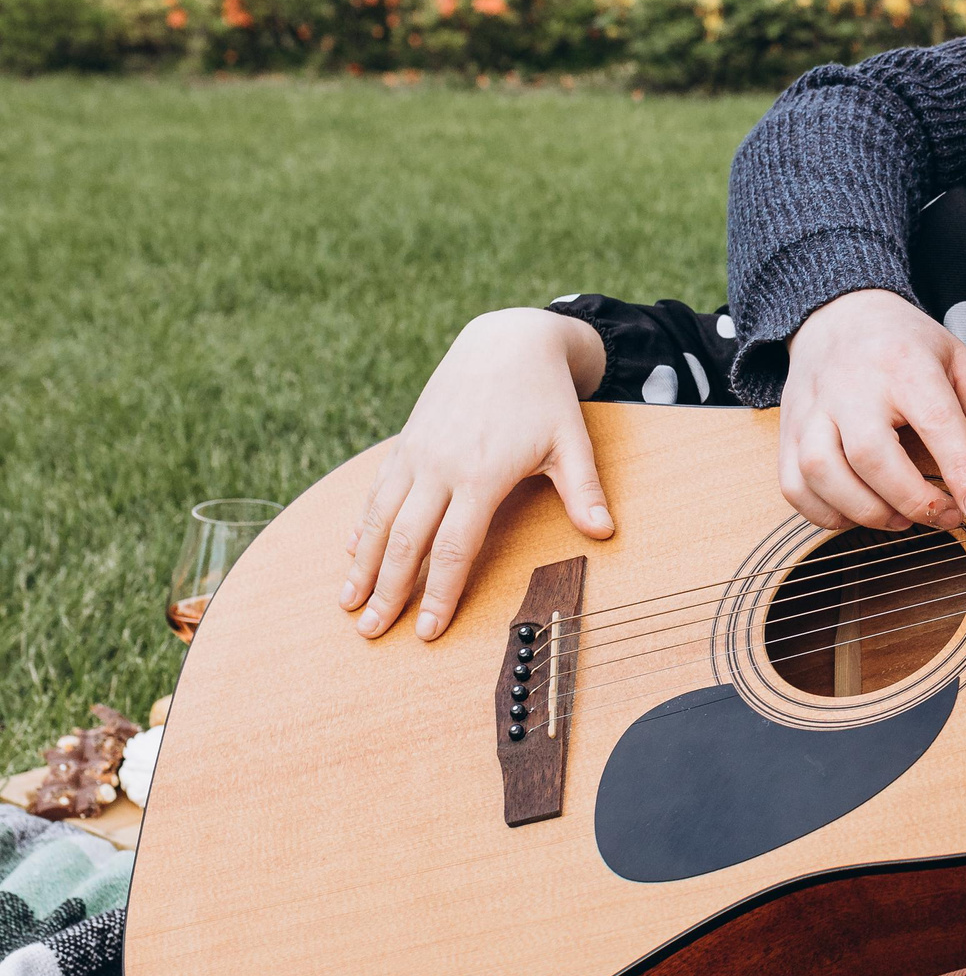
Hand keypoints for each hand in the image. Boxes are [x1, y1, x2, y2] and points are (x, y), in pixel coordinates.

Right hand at [343, 308, 611, 641]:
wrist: (506, 342)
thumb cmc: (544, 396)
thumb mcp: (571, 441)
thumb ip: (584, 490)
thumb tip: (605, 533)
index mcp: (481, 474)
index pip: (454, 548)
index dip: (439, 593)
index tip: (426, 631)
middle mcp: (440, 467)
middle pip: (406, 541)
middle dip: (388, 591)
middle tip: (372, 633)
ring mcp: (417, 453)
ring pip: (380, 518)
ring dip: (363, 565)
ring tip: (349, 605)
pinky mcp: (407, 442)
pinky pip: (377, 490)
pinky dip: (363, 524)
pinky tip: (352, 552)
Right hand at [779, 289, 965, 532]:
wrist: (837, 316)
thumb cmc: (905, 347)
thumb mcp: (960, 363)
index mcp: (904, 363)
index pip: (936, 421)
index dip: (961, 472)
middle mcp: (851, 384)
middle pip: (870, 454)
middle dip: (911, 500)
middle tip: (944, 516)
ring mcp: (811, 409)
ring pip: (822, 473)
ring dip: (866, 512)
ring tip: (902, 519)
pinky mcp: (787, 431)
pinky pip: (794, 487)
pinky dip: (825, 514)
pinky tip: (859, 513)